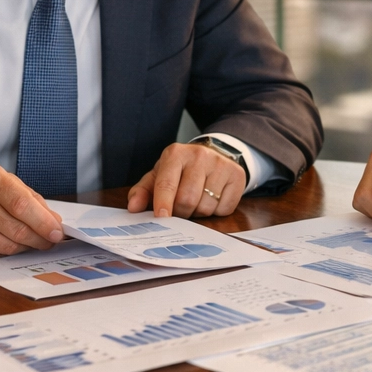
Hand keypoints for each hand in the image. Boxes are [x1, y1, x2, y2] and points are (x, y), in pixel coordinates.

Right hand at [0, 161, 65, 258]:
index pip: (21, 205)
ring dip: (25, 247)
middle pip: (17, 229)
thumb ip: (26, 196)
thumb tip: (52, 220)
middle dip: (40, 239)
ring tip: (33, 241)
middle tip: (51, 240)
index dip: (43, 222)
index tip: (58, 231)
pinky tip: (9, 243)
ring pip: (7, 246)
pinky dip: (6, 251)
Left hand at [126, 143, 246, 218]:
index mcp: (175, 154)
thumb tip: (133, 207)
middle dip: (181, 212)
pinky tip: (213, 199)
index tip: (161, 218)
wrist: (214, 154)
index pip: (167, 183)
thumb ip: (143, 191)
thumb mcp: (159, 175)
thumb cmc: (181, 170)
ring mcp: (221, 165)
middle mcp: (199, 155)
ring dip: (198, 213)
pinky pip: (224, 208)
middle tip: (180, 211)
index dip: (163, 203)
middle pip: (187, 199)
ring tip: (197, 202)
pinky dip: (216, 212)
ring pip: (206, 206)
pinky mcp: (237, 176)